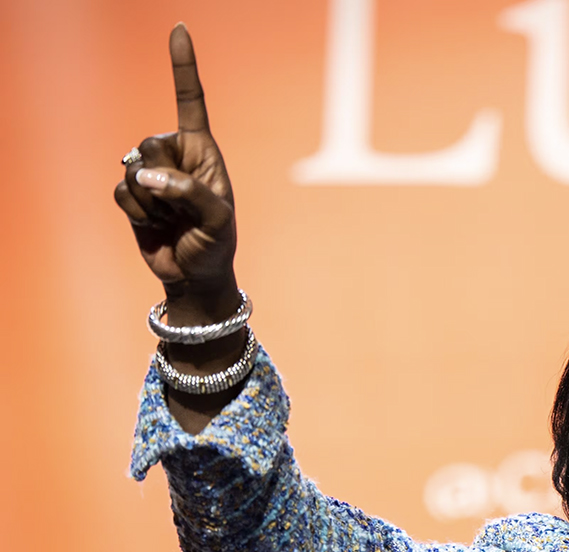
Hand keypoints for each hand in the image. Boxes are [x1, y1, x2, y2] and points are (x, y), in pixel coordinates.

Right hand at [115, 23, 236, 318]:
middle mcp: (175, 156)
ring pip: (132, 169)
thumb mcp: (217, 219)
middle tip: (182, 206)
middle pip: (149, 143)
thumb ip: (188, 192)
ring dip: (151, 200)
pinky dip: (136, 212)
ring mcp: (151, 174)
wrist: (194, 274)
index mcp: (203, 151)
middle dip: (163, 177)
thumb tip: (147, 176)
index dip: (182, 65)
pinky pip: (120, 191)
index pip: (190, 101)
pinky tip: (153, 223)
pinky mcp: (132, 194)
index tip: (179, 28)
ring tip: (172, 218)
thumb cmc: (215, 243)